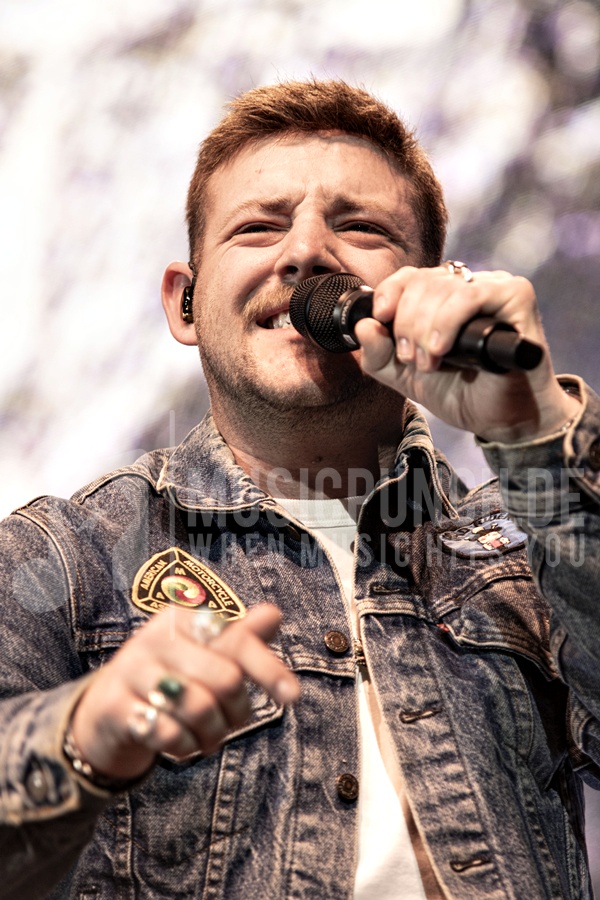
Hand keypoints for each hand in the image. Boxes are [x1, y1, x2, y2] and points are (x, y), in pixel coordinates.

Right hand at [70, 604, 298, 781]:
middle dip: (237, 711)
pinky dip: (185, 748)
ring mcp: (132, 669)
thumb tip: (273, 614)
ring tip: (209, 738)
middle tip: (232, 723)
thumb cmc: (173, 676)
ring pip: (198, 708)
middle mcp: (156, 636)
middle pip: (225, 679)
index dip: (269, 668)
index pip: (238, 641)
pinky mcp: (115, 704)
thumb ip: (240, 638)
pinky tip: (182, 745)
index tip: (293, 696)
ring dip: (213, 734)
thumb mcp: (205, 654)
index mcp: (184, 617)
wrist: (109, 708)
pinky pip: (168, 733)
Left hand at [355, 264, 579, 442]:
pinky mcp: (516, 295)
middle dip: (406, 323)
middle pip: (422, 281)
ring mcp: (493, 287)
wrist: (503, 421)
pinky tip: (442, 348)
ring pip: (442, 287)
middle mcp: (468, 286)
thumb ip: (379, 355)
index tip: (381, 319)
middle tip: (411, 359)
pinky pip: (472, 294)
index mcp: (442, 298)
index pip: (409, 276)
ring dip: (425, 328)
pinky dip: (448, 321)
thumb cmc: (462, 393)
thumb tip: (362, 326)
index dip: (389, 293)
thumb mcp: (406, 378)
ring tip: (430, 362)